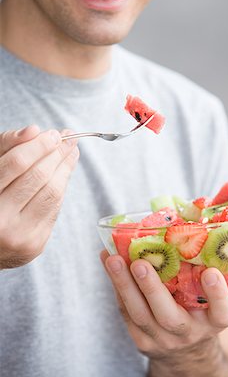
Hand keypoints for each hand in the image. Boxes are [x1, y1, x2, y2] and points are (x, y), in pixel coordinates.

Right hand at [0, 125, 78, 268]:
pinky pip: (54, 209)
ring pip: (52, 194)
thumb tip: (34, 131)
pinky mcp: (34, 244)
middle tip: (69, 139)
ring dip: (66, 169)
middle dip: (57, 154)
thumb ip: (7, 147)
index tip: (56, 134)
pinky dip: (61, 187)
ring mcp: (18, 235)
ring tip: (71, 152)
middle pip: (38, 177)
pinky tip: (64, 173)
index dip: (39, 145)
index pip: (16, 163)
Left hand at [100, 226, 227, 359]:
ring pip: (139, 314)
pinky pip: (124, 311)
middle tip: (141, 263)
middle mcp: (189, 332)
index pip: (222, 312)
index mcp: (216, 320)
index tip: (212, 272)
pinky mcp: (139, 336)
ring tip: (114, 258)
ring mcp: (161, 337)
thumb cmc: (210, 308)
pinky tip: (108, 260)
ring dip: (124, 285)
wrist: (187, 349)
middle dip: (153, 290)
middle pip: (170, 316)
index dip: (217, 295)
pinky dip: (115, 286)